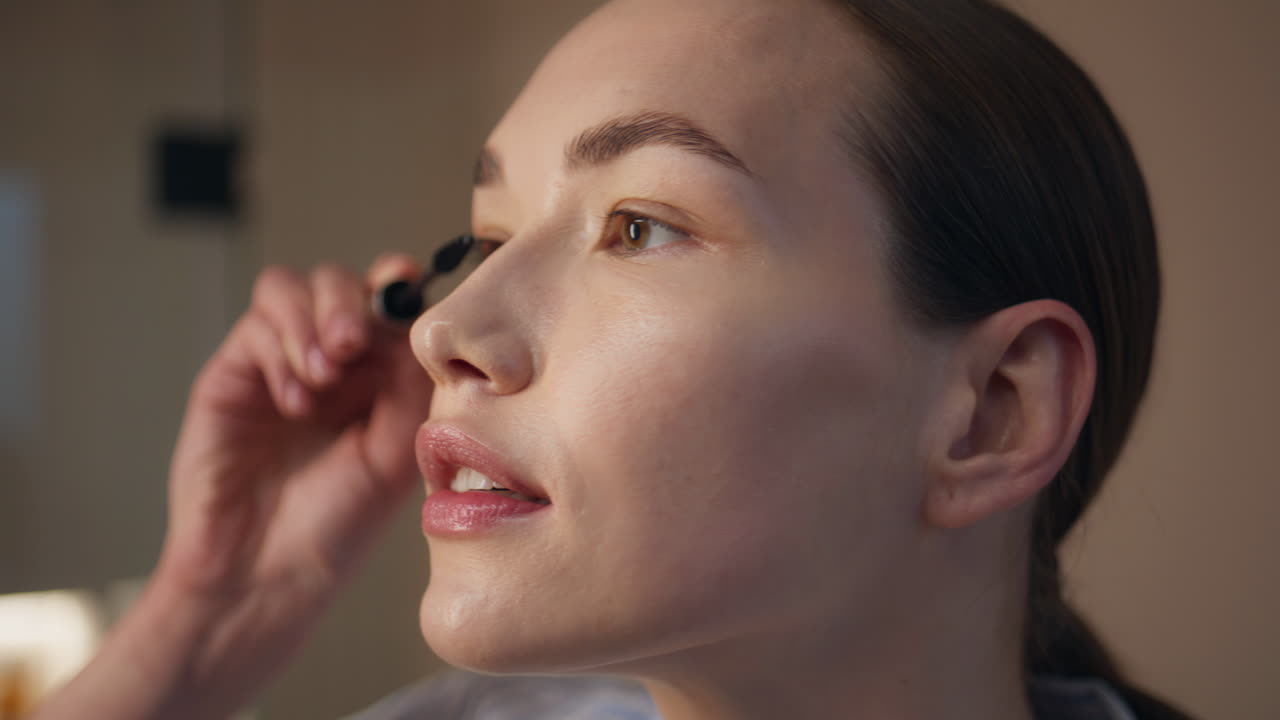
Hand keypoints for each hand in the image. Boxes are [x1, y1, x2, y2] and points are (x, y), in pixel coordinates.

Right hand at [155, 255, 431, 687]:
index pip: (388, 302)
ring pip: (288, 289)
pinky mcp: (231, 376)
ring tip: (323, 376)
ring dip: (310, 320)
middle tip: (352, 343)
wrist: (265, 576)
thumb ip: (410, 389)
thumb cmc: (335, 527)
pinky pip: (253, 328)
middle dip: (348, 301)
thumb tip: (420, 327)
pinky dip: (278, 351)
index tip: (405, 283)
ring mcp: (278, 365)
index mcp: (378, 375)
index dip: (397, 282)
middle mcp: (330, 363)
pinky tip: (295, 402)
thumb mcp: (395, 456)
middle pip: (338, 282)